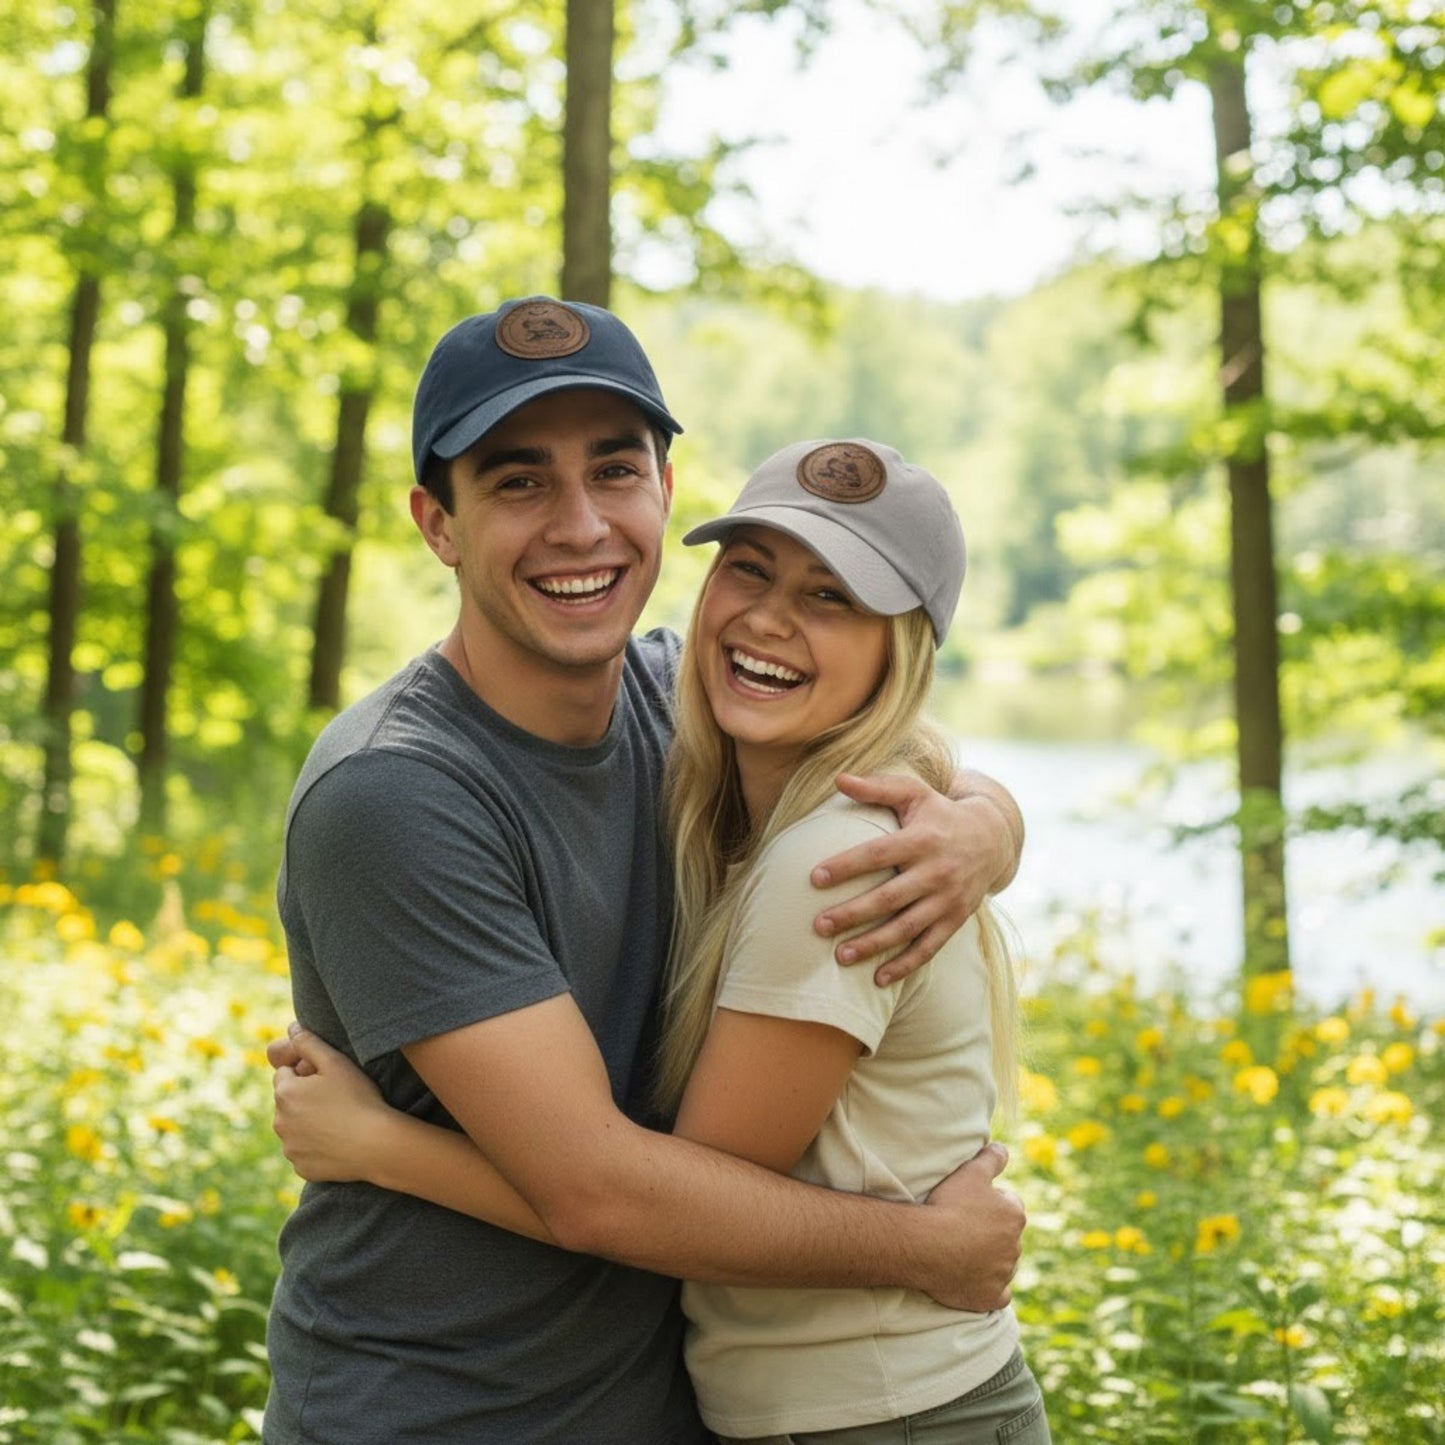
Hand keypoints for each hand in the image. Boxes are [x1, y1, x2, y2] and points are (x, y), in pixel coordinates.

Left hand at [272, 1025, 387, 1182]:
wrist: (376, 1144)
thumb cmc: (358, 1098)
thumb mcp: (336, 1062)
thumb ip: (309, 1042)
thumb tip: (291, 1028)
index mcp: (285, 1092)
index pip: (286, 1074)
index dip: (308, 1074)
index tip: (329, 1080)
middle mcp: (279, 1121)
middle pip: (288, 1102)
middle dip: (304, 1098)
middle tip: (337, 1099)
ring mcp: (289, 1147)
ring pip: (294, 1127)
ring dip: (307, 1122)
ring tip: (339, 1120)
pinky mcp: (300, 1167)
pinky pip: (303, 1151)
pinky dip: (315, 1146)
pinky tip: (338, 1141)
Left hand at [811, 773, 1013, 984]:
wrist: (992, 838)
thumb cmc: (939, 813)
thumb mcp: (914, 793)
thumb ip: (877, 787)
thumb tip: (838, 779)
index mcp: (922, 839)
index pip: (878, 854)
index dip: (846, 866)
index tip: (814, 877)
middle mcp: (936, 872)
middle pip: (888, 898)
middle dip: (852, 914)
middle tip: (818, 926)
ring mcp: (948, 899)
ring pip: (906, 928)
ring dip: (873, 945)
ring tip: (839, 957)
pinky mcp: (955, 920)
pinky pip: (929, 947)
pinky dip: (905, 965)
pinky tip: (878, 979)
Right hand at [921, 1142, 1023, 1311]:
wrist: (928, 1244)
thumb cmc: (949, 1205)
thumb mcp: (971, 1171)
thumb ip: (992, 1158)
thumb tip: (1004, 1149)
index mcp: (1014, 1215)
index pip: (1010, 1205)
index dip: (990, 1202)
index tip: (970, 1204)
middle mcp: (1015, 1246)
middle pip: (1006, 1236)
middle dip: (991, 1233)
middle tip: (962, 1228)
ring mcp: (1004, 1274)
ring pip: (1003, 1265)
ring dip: (989, 1260)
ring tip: (961, 1252)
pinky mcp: (991, 1298)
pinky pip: (999, 1296)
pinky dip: (990, 1290)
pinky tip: (975, 1282)